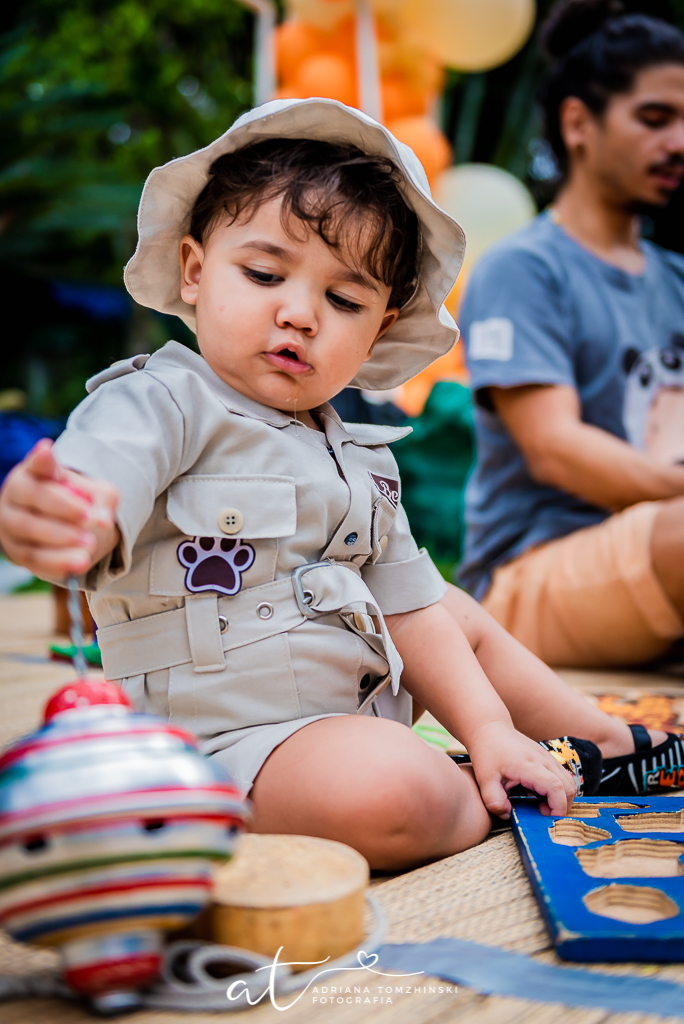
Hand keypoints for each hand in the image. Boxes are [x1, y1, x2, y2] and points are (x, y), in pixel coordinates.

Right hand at [0, 439, 118, 580]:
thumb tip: (103, 519)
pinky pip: (33, 558)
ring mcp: (11, 523)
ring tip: (90, 545)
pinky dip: (57, 562)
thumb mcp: (97, 494)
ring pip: (29, 530)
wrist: (64, 528)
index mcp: (34, 472)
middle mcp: (16, 494)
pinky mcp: (16, 551)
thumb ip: (101, 501)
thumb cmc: (79, 502)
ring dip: (60, 539)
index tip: (47, 452)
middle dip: (63, 509)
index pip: (36, 463)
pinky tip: (78, 563)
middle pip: (33, 497)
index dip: (42, 460)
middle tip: (90, 519)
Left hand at [467, 721, 576, 818]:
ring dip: (561, 798)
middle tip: (542, 814)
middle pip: (569, 787)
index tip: (546, 818)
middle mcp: (544, 760)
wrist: (491, 728)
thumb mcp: (484, 779)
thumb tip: (507, 815)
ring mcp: (548, 758)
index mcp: (529, 765)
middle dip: (562, 806)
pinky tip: (539, 795)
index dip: (557, 807)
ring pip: (569, 782)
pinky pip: (563, 777)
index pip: (556, 788)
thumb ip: (493, 800)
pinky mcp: (548, 758)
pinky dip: (558, 790)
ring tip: (540, 805)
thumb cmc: (487, 752)